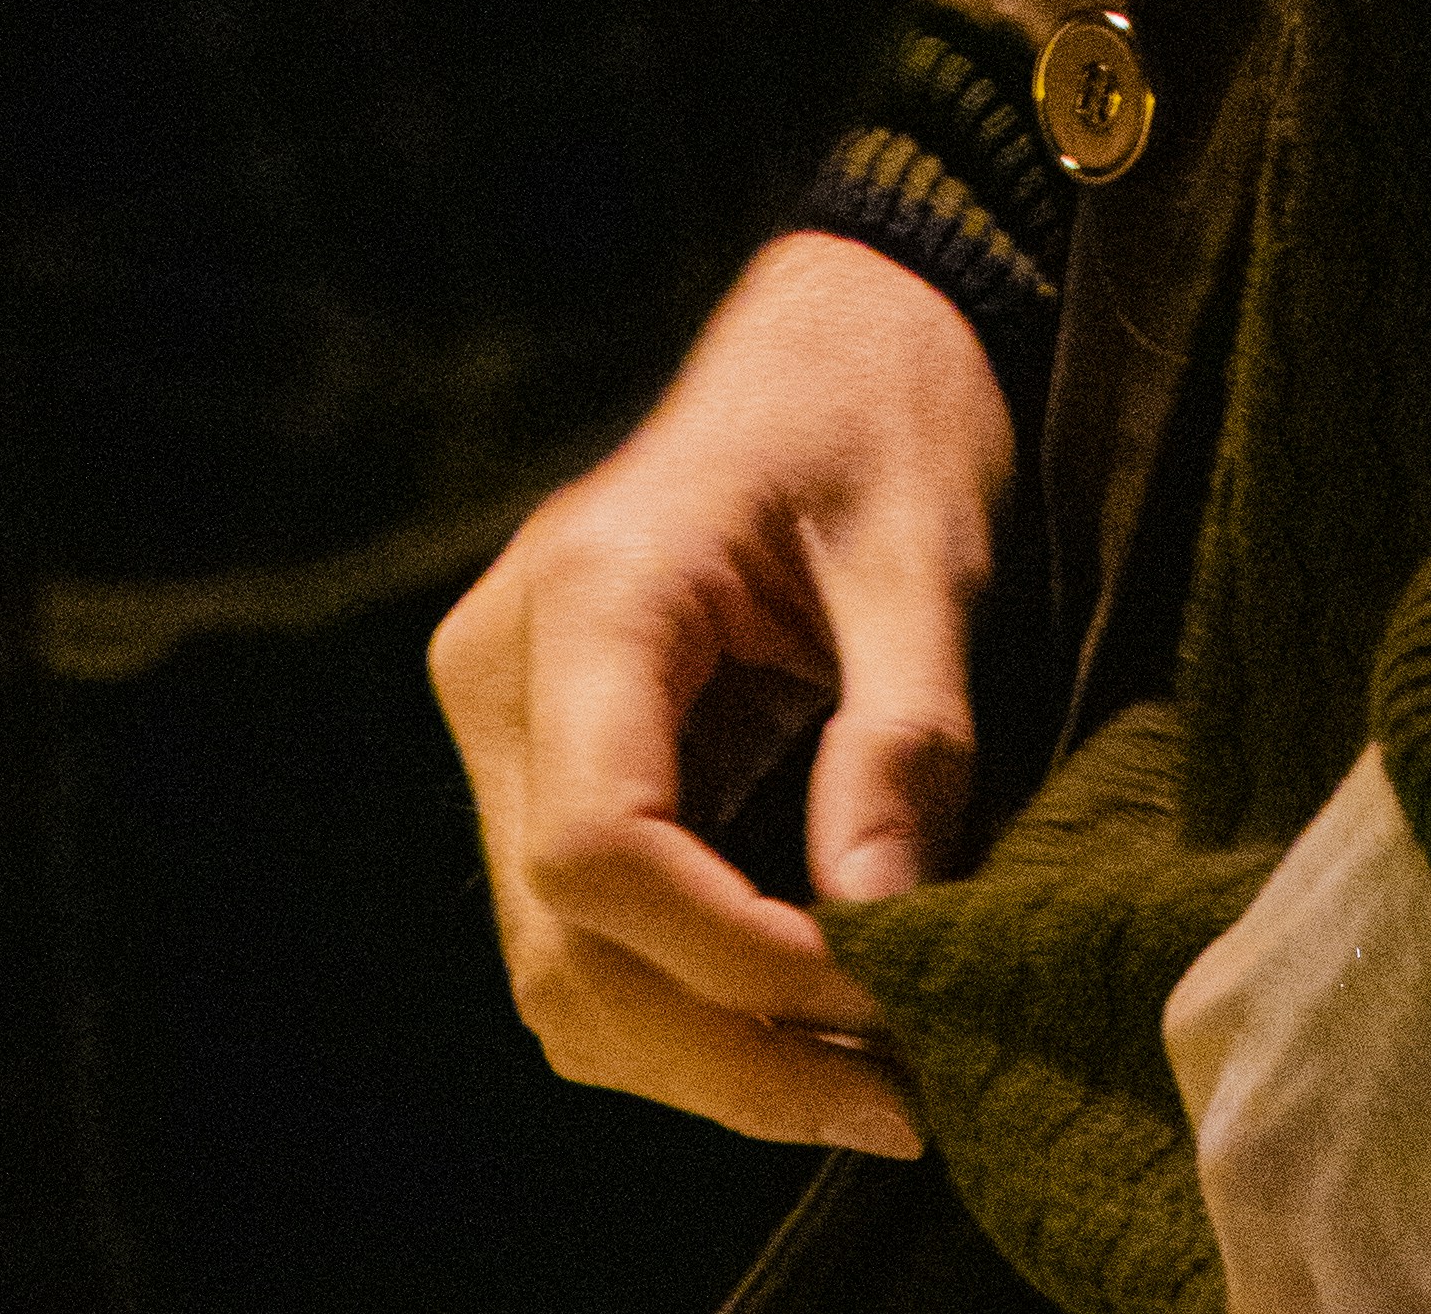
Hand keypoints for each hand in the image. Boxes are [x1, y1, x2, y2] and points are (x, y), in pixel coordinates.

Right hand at [427, 229, 1015, 1156]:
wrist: (843, 329)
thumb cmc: (887, 410)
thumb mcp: (925, 556)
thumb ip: (904, 736)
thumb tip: (884, 928)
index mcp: (589, 592)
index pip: (599, 846)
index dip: (733, 958)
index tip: (883, 993)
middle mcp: (505, 667)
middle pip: (565, 939)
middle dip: (728, 1049)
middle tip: (902, 1101)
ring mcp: (508, 719)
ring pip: (561, 965)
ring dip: (708, 1055)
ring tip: (874, 1090)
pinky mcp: (544, 759)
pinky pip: (588, 928)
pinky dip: (692, 1003)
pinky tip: (816, 1029)